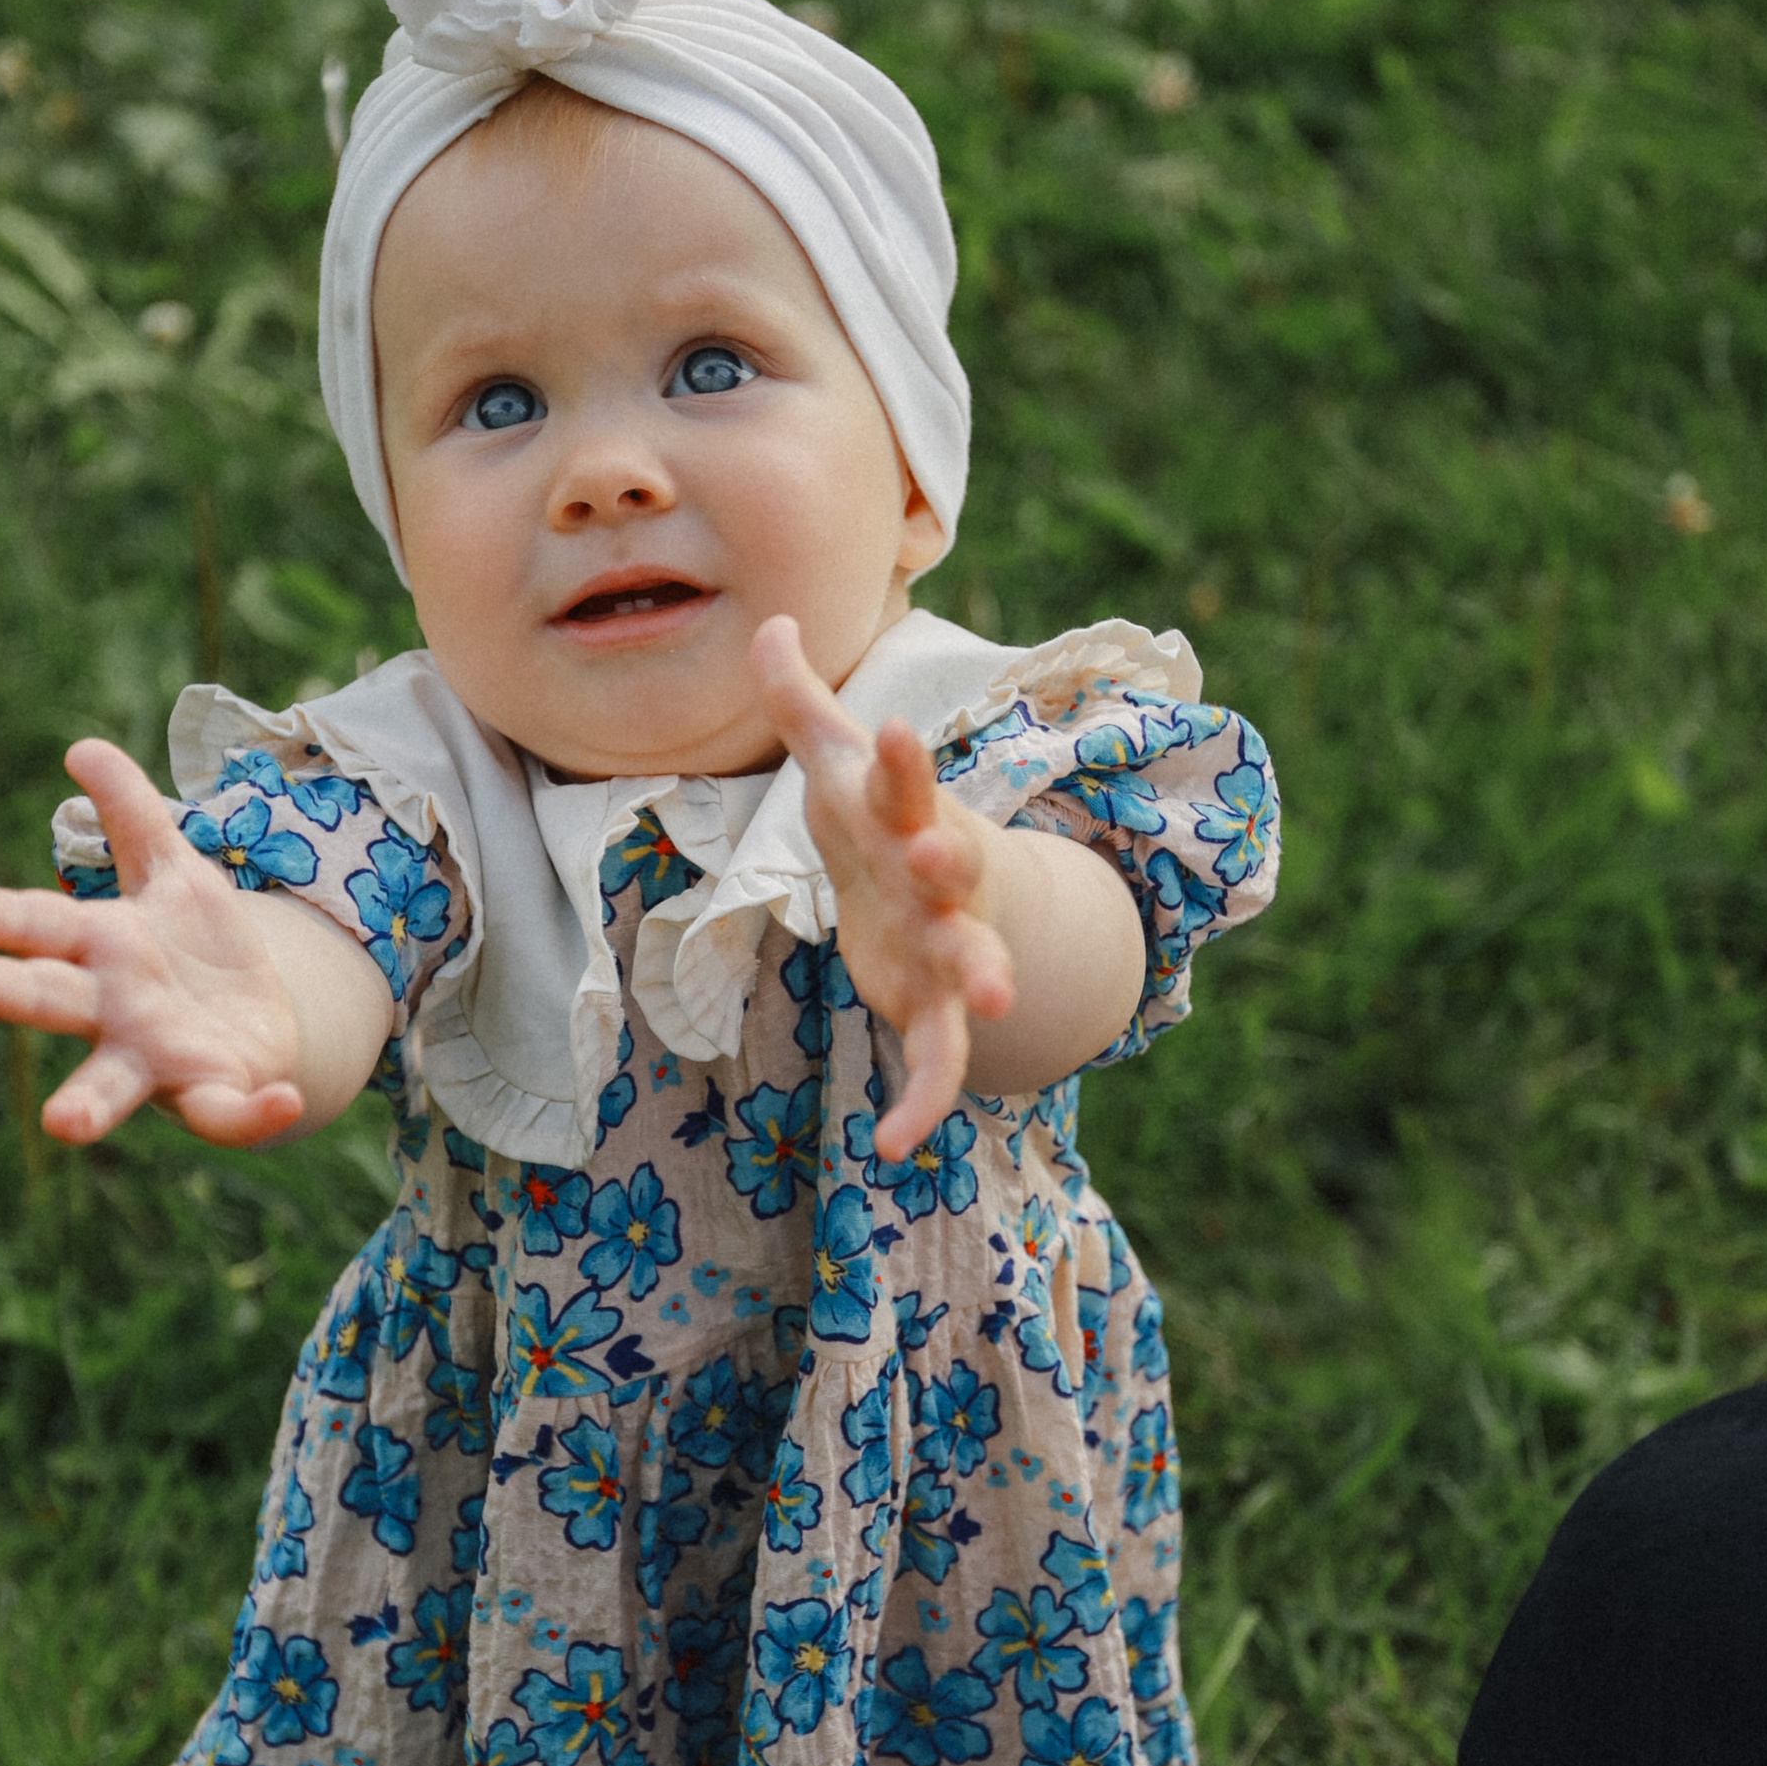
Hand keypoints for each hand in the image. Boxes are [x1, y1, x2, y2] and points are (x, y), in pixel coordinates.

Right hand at [0, 738, 311, 1146]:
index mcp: (100, 948)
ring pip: (112, 1083)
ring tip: (62, 1124)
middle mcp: (114, 1009)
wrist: (258, 1026)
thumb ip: (132, 814)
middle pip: (48, 996)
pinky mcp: (216, 1096)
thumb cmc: (193, 950)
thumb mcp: (172, 871)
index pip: (34, 924)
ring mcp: (159, 1059)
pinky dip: (254, 1113)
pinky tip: (283, 1099)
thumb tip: (83, 748)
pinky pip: (229, 1113)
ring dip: (86, 1104)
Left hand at [751, 616, 1014, 1159]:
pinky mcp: (934, 1006)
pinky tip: (894, 1146)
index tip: (898, 728)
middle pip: (954, 872)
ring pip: (973, 966)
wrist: (939, 887)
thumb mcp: (837, 763)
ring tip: (998, 1001)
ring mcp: (949, 946)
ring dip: (984, 979)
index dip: (904, 762)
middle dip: (952, 867)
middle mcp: (942, 882)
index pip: (906, 784)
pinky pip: (941, 1060)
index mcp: (911, 819)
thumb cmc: (882, 818)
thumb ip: (799, 700)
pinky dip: (923, 1103)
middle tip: (944, 858)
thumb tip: (768, 620)